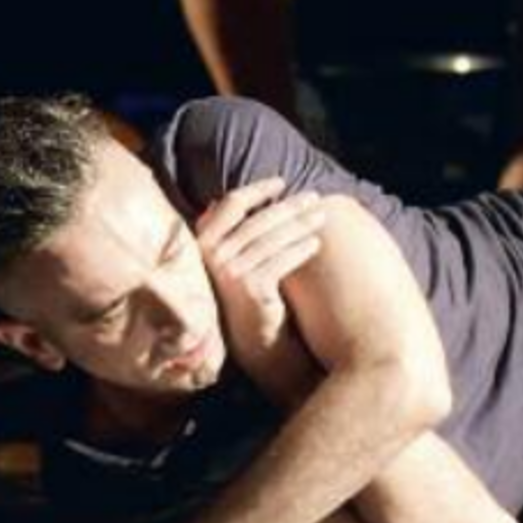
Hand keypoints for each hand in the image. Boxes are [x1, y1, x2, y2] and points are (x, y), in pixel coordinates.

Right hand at [195, 177, 325, 407]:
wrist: (251, 339)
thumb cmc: (244, 292)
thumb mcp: (232, 257)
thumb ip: (231, 230)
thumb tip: (232, 198)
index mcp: (202, 240)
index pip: (232, 203)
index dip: (258, 189)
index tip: (281, 182)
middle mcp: (211, 254)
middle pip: (259, 218)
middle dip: (289, 206)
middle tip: (314, 197)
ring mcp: (228, 270)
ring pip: (273, 237)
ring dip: (301, 224)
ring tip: (320, 218)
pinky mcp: (249, 286)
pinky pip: (282, 259)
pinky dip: (300, 249)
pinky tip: (315, 244)